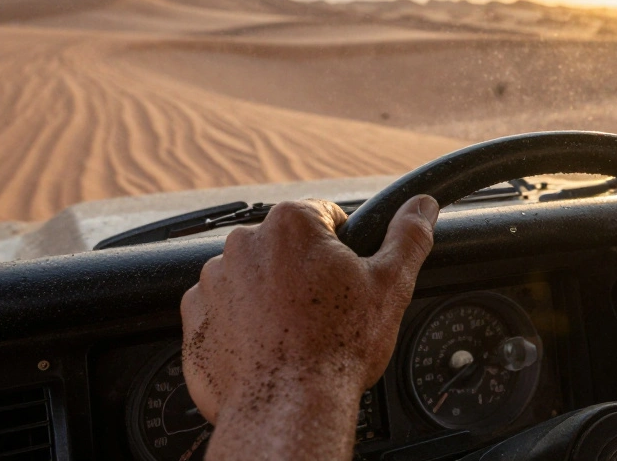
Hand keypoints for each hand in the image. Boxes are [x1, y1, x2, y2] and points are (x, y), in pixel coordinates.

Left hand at [180, 196, 436, 457]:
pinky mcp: (194, 318)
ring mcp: (214, 281)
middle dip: (305, 271)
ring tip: (295, 334)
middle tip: (327, 311)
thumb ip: (408, 236)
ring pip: (253, 277)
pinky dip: (241, 323)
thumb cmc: (338, 348)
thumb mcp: (390, 285)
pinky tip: (267, 346)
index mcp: (292, 223)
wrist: (288, 409)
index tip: (347, 280)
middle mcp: (245, 243)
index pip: (325, 216)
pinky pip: (221, 309)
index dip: (344, 249)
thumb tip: (421, 206)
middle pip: (286, 246)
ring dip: (271, 296)